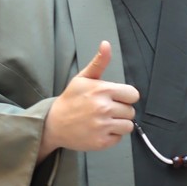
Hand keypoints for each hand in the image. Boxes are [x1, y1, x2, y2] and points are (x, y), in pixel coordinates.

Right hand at [38, 41, 139, 160]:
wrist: (53, 124)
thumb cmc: (70, 100)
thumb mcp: (83, 78)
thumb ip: (99, 62)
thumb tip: (106, 44)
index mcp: (102, 90)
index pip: (133, 95)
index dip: (125, 96)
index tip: (116, 98)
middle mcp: (104, 108)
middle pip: (131, 111)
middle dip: (121, 110)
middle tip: (106, 110)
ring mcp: (103, 126)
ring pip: (128, 126)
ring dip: (119, 124)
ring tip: (104, 120)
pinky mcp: (101, 141)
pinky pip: (119, 138)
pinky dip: (112, 136)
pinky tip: (99, 130)